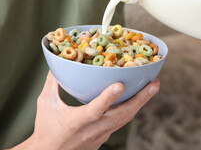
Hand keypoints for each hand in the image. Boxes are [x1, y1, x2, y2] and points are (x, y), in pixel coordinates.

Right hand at [16, 71, 159, 149]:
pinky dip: (130, 109)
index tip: (120, 84)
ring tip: (152, 87)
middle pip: (121, 116)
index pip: (94, 110)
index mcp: (76, 122)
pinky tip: (137, 98)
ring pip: (125, 119)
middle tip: (154, 84)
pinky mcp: (103, 138)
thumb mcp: (46, 104)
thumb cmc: (46, 129)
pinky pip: (120, 122)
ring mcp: (100, 136)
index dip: (108, 98)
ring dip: (140, 103)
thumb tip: (58, 63)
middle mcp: (92, 130)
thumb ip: (52, 83)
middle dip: (140, 99)